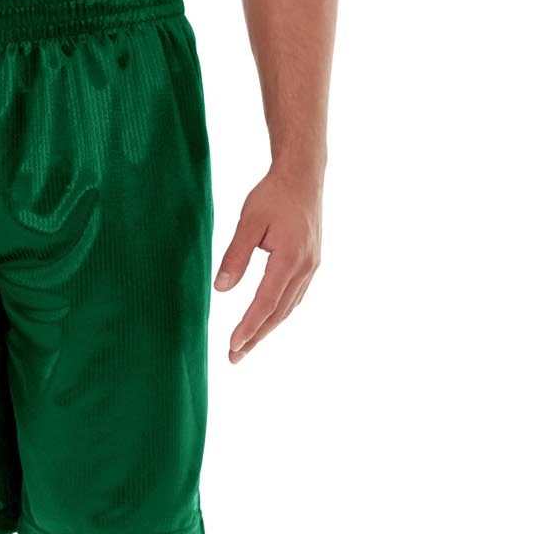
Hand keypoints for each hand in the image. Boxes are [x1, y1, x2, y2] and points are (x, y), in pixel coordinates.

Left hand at [214, 164, 322, 362]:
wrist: (304, 175)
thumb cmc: (273, 195)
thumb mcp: (249, 222)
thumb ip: (235, 257)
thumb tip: (221, 291)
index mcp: (290, 258)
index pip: (265, 302)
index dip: (248, 327)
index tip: (232, 345)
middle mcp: (305, 267)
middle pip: (278, 313)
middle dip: (255, 338)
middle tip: (234, 358)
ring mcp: (312, 267)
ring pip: (288, 308)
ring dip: (267, 329)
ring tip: (246, 347)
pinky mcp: (312, 263)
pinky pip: (294, 297)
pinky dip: (279, 313)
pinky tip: (266, 321)